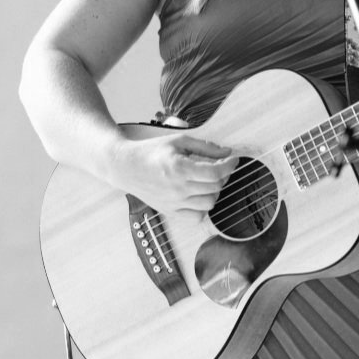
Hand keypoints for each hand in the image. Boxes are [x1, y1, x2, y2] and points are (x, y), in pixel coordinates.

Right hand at [113, 131, 237, 214]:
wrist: (125, 167)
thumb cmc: (151, 152)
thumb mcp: (178, 141)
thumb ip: (205, 147)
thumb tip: (227, 152)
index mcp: (179, 169)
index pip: (216, 173)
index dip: (230, 165)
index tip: (233, 159)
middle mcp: (177, 189)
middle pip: (215, 187)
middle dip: (223, 175)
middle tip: (219, 166)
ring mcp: (174, 203)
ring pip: (210, 204)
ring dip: (214, 191)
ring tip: (206, 180)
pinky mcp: (170, 212)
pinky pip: (197, 217)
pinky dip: (203, 208)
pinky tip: (198, 195)